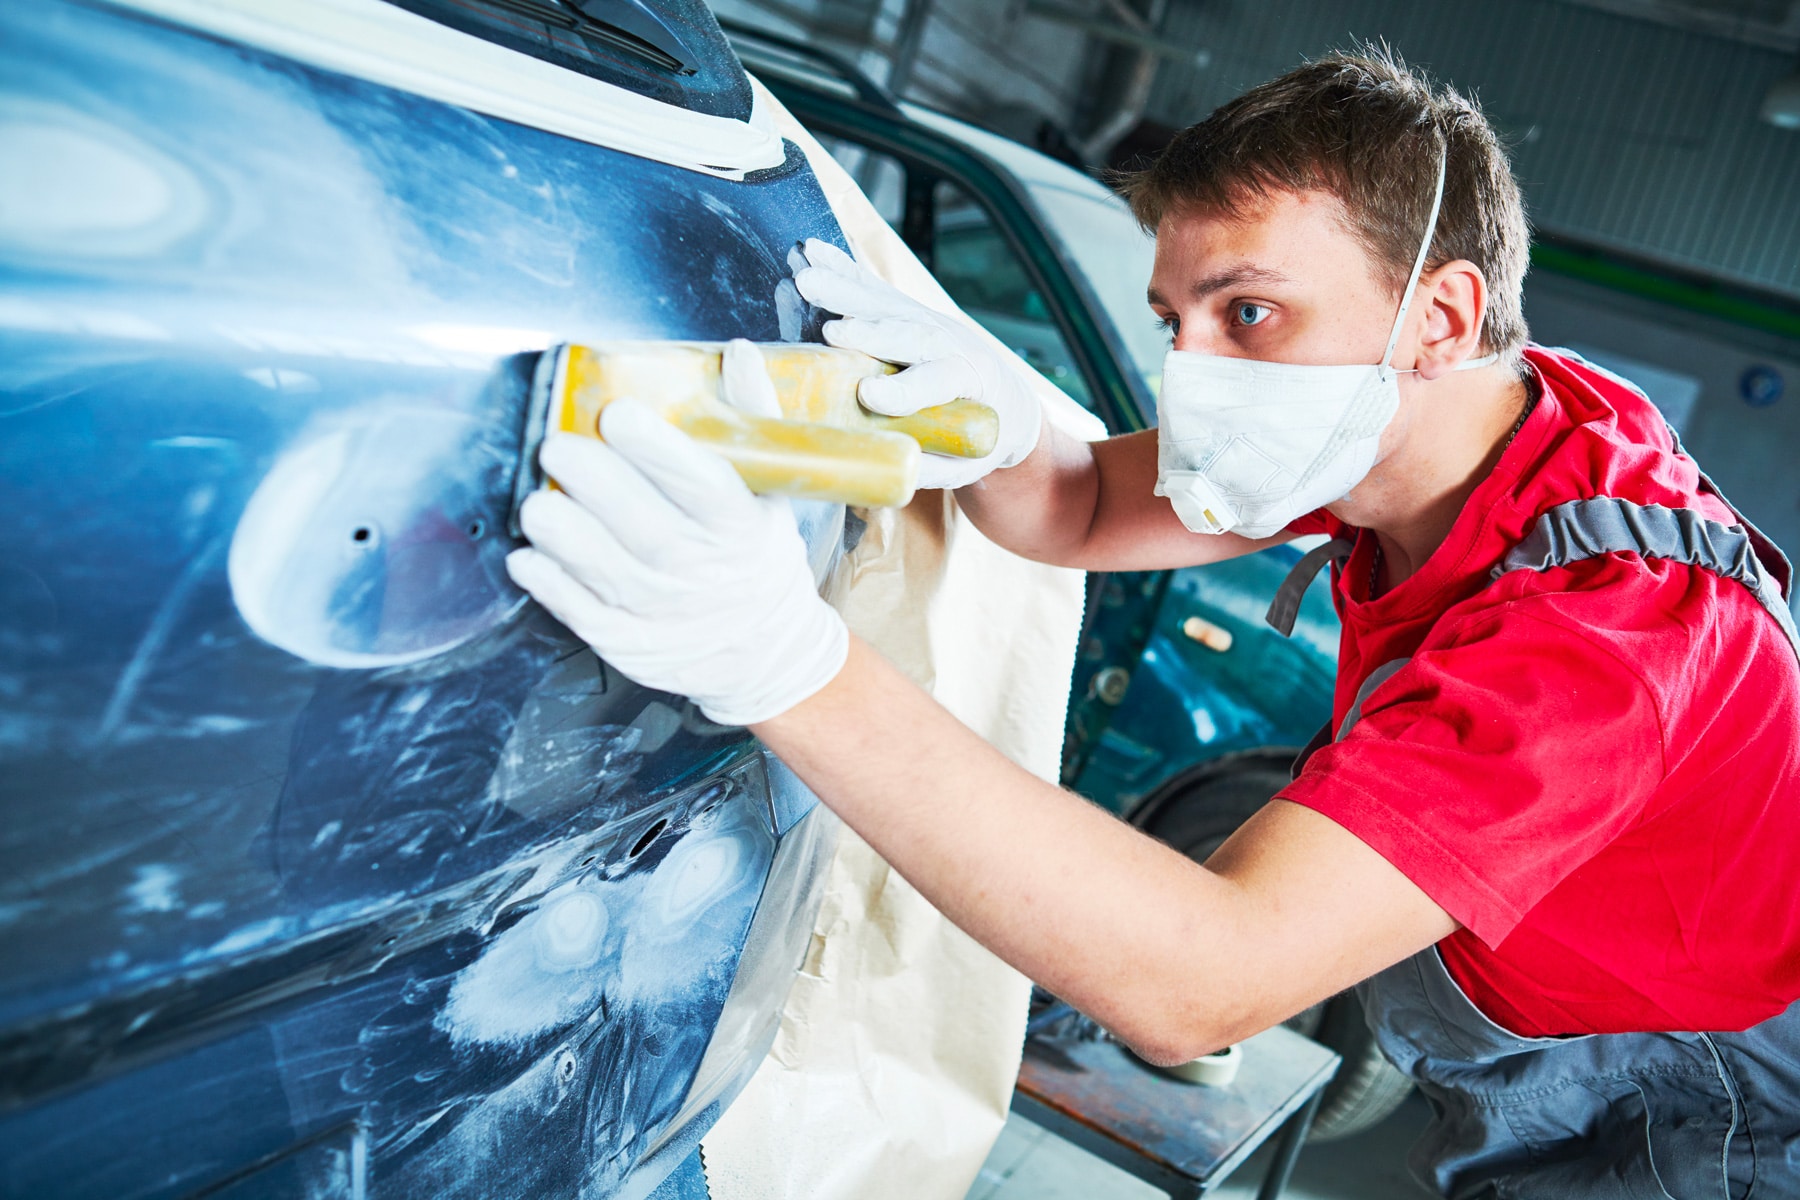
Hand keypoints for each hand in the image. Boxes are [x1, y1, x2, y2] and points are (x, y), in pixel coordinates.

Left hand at [505, 341, 848, 725]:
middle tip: (555, 445)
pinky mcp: (627, 641)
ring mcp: (663, 611)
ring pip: (606, 570)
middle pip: (645, 525)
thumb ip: (751, 422)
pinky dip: (550, 584)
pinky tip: (527, 556)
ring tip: (535, 502)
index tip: (619, 413)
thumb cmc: (755, 558)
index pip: (703, 485)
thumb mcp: (770, 493)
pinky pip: (581, 612)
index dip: (659, 450)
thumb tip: (736, 353)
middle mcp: (703, 571)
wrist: (763, 652)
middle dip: (594, 482)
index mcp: (741, 528)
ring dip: (563, 534)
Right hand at [793, 238, 1042, 489]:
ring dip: (843, 289)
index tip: (869, 395)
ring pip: (885, 303)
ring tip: (805, 278)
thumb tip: (886, 467)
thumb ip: (932, 465)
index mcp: (969, 382)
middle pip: (909, 331)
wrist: (1006, 400)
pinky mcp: (907, 310)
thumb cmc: (983, 438)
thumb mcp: (968, 462)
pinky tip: (811, 251)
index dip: (905, 390)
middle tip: (833, 331)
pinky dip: (841, 268)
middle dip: (870, 331)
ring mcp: (928, 320)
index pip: (939, 381)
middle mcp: (950, 343)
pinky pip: (871, 288)